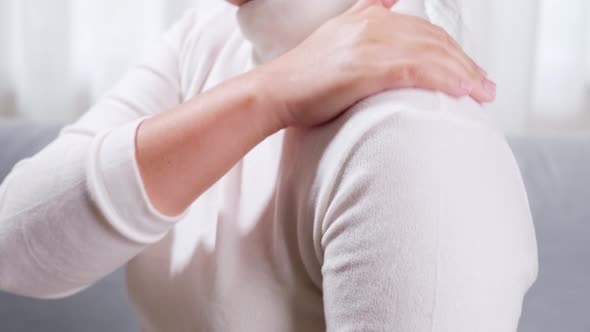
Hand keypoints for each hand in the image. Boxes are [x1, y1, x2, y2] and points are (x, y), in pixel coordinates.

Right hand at [255, 0, 495, 128]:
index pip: (425, 32)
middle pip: (435, 41)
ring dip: (464, 75)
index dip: (454, 53)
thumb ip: (367, 14)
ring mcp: (371, 44)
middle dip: (467, 65)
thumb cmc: (304, 75)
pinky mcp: (367, 67)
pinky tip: (462, 92)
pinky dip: (444, 80)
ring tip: (483, 95)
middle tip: (487, 88)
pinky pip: (417, 70)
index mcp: (370, 17)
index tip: (471, 74)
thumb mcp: (338, 34)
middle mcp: (374, 25)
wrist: (274, 91)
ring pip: (432, 55)